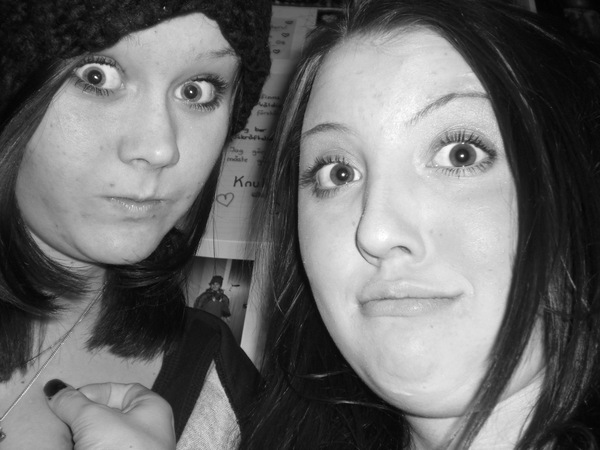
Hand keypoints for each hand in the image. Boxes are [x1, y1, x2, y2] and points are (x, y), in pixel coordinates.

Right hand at [45, 379, 174, 449]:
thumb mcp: (93, 418)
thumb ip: (73, 402)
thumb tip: (56, 390)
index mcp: (153, 409)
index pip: (123, 390)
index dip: (95, 391)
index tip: (69, 400)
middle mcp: (148, 430)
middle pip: (110, 415)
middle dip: (84, 418)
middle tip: (61, 421)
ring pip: (103, 438)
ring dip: (81, 438)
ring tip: (64, 439)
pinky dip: (85, 449)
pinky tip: (71, 449)